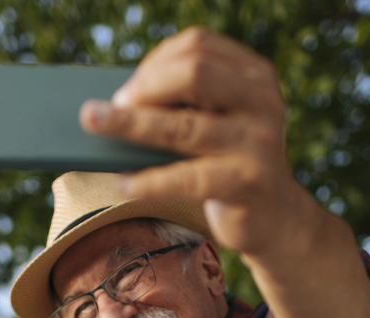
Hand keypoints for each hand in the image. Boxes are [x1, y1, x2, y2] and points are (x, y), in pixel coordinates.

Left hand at [79, 27, 310, 263]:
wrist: (275, 217)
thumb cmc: (230, 163)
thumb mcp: (220, 121)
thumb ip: (186, 102)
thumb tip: (115, 100)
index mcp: (255, 76)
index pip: (198, 46)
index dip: (154, 62)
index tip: (126, 87)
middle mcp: (262, 102)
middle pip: (193, 73)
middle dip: (143, 87)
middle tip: (106, 108)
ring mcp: (257, 142)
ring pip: (183, 126)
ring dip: (130, 124)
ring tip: (93, 124)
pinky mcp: (246, 182)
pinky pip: (185, 177)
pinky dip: (148, 180)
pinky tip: (121, 182)